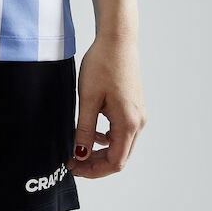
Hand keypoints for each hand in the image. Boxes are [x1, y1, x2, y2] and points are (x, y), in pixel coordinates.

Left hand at [65, 34, 146, 177]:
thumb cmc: (103, 65)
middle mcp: (138, 122)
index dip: (93, 170)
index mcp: (128, 123)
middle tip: (73, 161)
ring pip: (121, 145)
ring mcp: (138, 115)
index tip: (73, 167)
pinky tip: (93, 132)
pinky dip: (107, 138)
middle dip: (96, 164)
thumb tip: (81, 154)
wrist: (117, 40)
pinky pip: (122, 132)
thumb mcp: (88, 99)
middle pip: (119, 157)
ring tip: (79, 148)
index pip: (115, 162)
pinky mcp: (134, 107)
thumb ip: (85, 129)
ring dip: (101, 151)